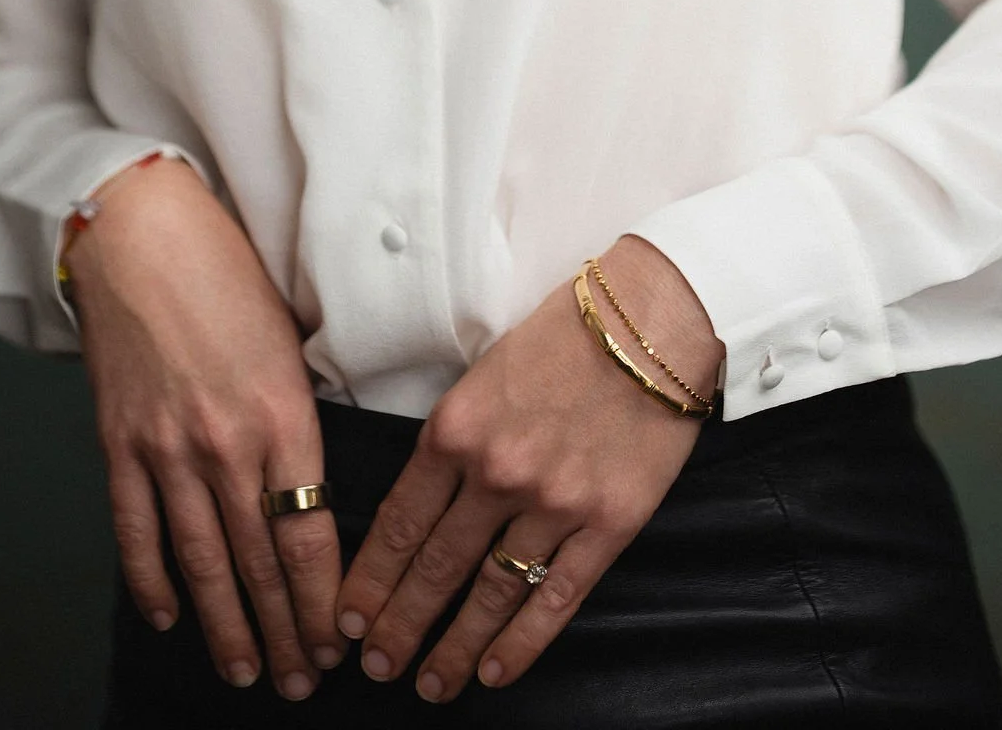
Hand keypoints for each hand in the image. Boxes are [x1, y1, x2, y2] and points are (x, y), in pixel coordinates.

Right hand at [68, 157, 347, 701]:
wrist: (139, 232)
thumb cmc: (226, 272)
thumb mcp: (290, 338)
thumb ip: (302, 415)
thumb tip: (319, 487)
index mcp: (282, 413)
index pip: (309, 535)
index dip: (322, 601)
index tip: (337, 640)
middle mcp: (226, 442)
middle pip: (260, 561)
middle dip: (285, 630)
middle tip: (300, 681)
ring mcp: (166, 448)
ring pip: (202, 561)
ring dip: (227, 625)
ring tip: (247, 671)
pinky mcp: (118, 443)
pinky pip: (136, 531)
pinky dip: (151, 581)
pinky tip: (170, 617)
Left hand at [336, 235, 722, 700]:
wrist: (652, 318)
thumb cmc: (564, 335)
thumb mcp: (484, 371)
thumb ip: (453, 436)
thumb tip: (420, 501)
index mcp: (456, 428)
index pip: (398, 525)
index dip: (370, 581)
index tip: (349, 619)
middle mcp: (497, 473)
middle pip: (434, 570)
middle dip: (400, 625)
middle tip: (377, 666)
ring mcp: (554, 505)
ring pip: (489, 595)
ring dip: (453, 647)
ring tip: (430, 683)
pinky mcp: (607, 524)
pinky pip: (555, 599)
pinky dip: (521, 644)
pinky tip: (495, 672)